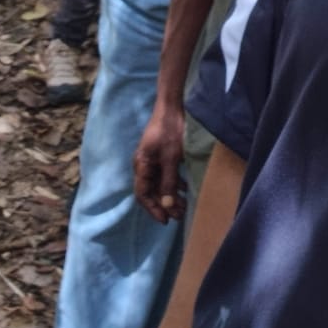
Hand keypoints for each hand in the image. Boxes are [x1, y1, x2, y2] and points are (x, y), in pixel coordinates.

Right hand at [133, 101, 187, 224]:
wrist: (172, 107)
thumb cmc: (170, 131)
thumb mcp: (170, 159)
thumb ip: (168, 182)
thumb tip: (167, 206)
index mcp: (141, 166)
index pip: (143, 195)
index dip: (153, 209)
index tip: (166, 220)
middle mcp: (144, 165)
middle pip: (152, 191)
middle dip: (165, 205)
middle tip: (180, 215)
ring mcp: (153, 160)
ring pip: (160, 184)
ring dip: (171, 195)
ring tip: (185, 206)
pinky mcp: (162, 155)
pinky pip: (166, 174)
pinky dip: (175, 183)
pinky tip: (186, 189)